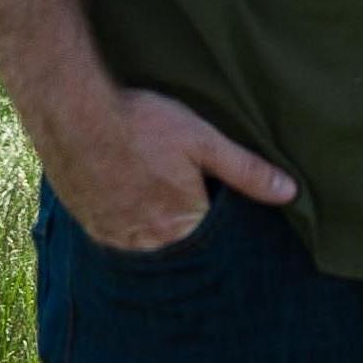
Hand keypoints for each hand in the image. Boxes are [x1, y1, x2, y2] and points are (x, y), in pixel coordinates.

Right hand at [36, 82, 296, 251]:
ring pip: (149, 248)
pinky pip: (120, 241)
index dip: (220, 225)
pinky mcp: (92, 229)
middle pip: (181, 249)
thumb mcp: (203, 140)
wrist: (74, 113)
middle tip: (184, 199)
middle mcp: (150, 245)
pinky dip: (130, 228)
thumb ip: (246, 171)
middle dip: (188, 233)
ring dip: (157, 232)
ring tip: (158, 201)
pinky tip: (130, 202)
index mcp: (183, 227)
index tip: (221, 211)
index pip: (215, 244)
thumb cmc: (142, 123)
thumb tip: (289, 192)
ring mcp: (117, 240)